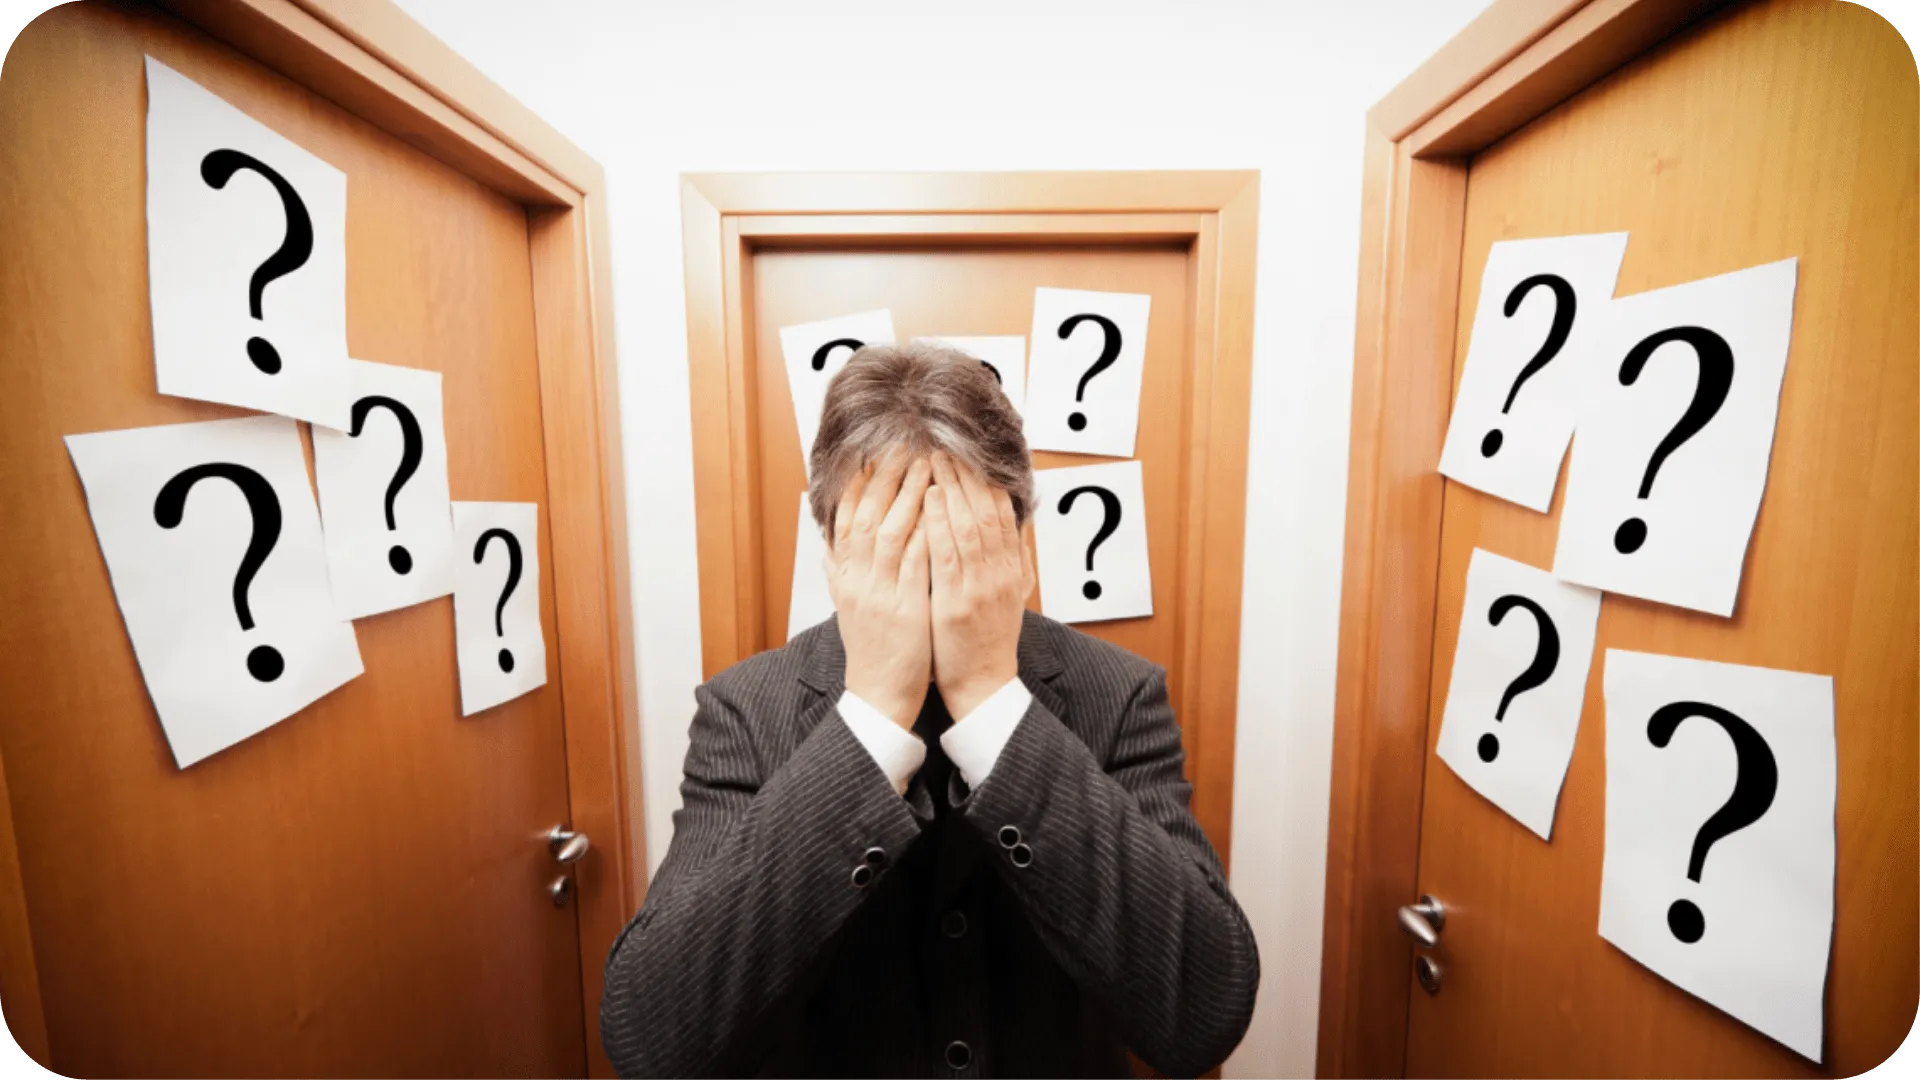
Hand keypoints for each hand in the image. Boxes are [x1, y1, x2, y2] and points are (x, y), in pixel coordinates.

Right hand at [827, 452, 932, 729]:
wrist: (878, 695)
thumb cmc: (870, 650)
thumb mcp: (847, 607)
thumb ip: (839, 573)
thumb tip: (829, 544)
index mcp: (844, 578)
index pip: (846, 520)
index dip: (856, 485)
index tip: (869, 456)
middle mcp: (857, 581)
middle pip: (868, 517)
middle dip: (885, 478)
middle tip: (902, 447)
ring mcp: (881, 594)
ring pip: (892, 532)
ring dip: (908, 495)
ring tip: (924, 465)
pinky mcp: (907, 609)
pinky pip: (917, 563)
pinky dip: (926, 532)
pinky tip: (939, 509)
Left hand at [924, 451, 1035, 720]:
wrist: (984, 686)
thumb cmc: (988, 641)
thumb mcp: (1010, 596)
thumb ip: (1015, 559)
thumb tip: (1019, 525)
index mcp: (1012, 569)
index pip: (1003, 512)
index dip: (987, 478)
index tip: (970, 451)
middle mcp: (1001, 573)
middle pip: (988, 510)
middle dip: (968, 473)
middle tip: (948, 442)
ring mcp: (981, 587)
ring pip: (971, 524)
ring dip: (953, 486)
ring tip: (935, 457)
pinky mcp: (957, 602)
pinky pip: (949, 554)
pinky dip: (941, 522)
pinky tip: (932, 497)